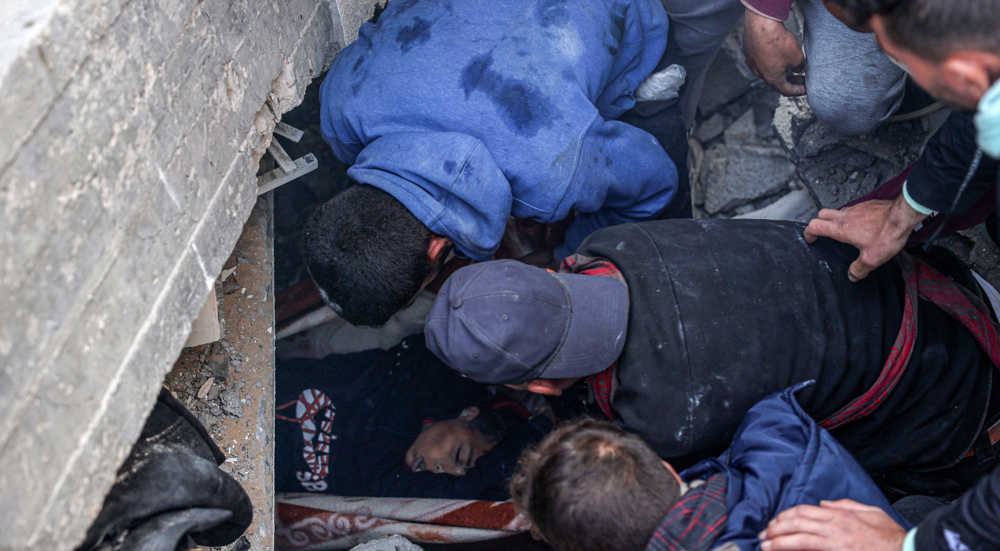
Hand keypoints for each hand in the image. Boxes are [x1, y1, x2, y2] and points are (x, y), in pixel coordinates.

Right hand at [742, 9, 806, 95]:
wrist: (761, 24)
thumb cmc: (777, 41)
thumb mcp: (797, 57)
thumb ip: (800, 66)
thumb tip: (799, 68)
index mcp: (772, 78)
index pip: (787, 91)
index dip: (799, 90)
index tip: (806, 88)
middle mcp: (760, 73)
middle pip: (777, 82)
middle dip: (791, 81)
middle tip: (802, 78)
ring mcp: (753, 63)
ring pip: (769, 70)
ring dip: (781, 70)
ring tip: (791, 64)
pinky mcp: (749, 52)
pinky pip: (762, 60)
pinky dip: (772, 60)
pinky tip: (778, 53)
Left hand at [759, 500, 906, 550]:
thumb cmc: (892, 537)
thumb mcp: (871, 512)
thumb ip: (846, 506)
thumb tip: (825, 504)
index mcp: (841, 516)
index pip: (805, 511)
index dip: (786, 515)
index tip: (776, 521)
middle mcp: (835, 527)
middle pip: (797, 523)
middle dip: (776, 528)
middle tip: (763, 534)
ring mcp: (836, 543)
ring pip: (800, 538)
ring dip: (778, 541)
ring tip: (764, 545)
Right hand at [804, 195, 927, 281]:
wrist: (904, 215)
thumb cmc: (887, 234)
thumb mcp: (872, 259)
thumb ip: (858, 269)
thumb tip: (852, 276)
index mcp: (842, 229)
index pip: (815, 225)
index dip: (808, 232)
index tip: (810, 239)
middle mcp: (846, 216)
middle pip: (822, 214)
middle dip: (819, 223)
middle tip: (823, 232)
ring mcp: (857, 208)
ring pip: (838, 211)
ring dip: (836, 219)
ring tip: (845, 230)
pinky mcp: (868, 205)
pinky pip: (854, 209)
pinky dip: (853, 216)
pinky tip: (864, 224)